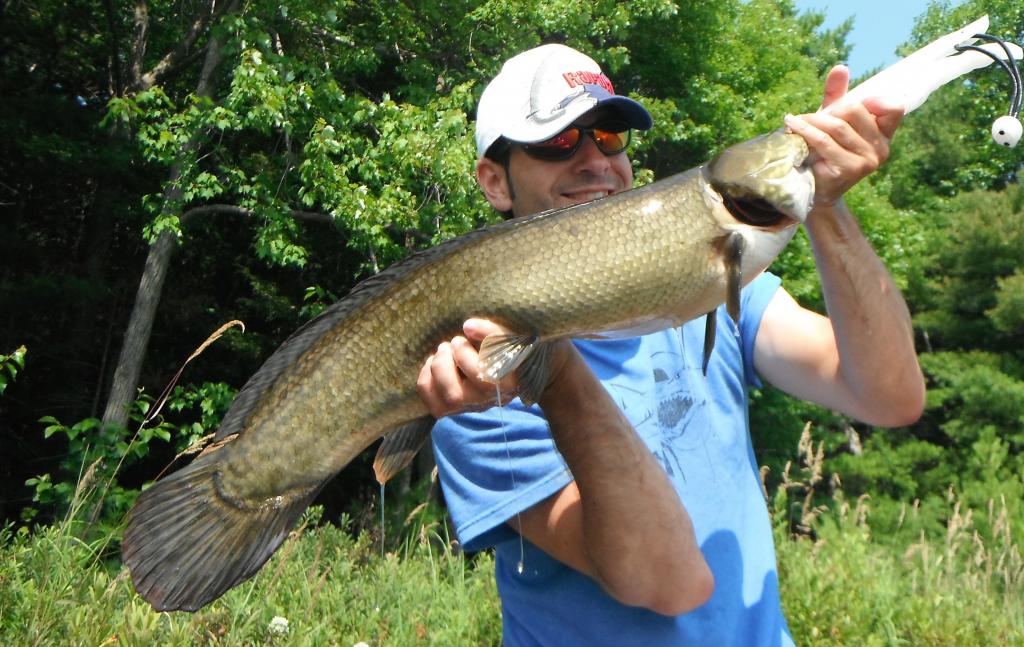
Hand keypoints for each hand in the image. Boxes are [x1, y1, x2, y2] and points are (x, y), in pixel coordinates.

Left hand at [416, 318, 520, 417]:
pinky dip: (425, 381)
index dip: (462, 354)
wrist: (508, 370)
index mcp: (504, 384)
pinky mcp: (451, 409)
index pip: (478, 377)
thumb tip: (468, 326)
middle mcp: (485, 401)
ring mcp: (467, 407)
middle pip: (454, 395)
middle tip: (448, 345)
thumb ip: (491, 331)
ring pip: (440, 401)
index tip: (462, 337)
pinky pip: (431, 402)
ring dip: (434, 371)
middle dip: (443, 364)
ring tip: (442, 353)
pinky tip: (434, 365)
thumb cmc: (506, 351)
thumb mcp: (507, 338)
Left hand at [783, 65, 903, 209]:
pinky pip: (823, 141)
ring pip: (836, 125)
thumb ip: (838, 97)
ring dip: (810, 120)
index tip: (846, 105)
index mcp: (884, 136)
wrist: (813, 193)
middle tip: (809, 117)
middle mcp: (881, 150)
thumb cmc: (824, 154)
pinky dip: (804, 131)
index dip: (873, 100)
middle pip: (855, 110)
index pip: (894, 107)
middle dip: (829, 110)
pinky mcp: (847, 170)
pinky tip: (791, 126)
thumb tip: (840, 67)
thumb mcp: (833, 123)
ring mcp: (866, 162)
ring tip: (793, 121)